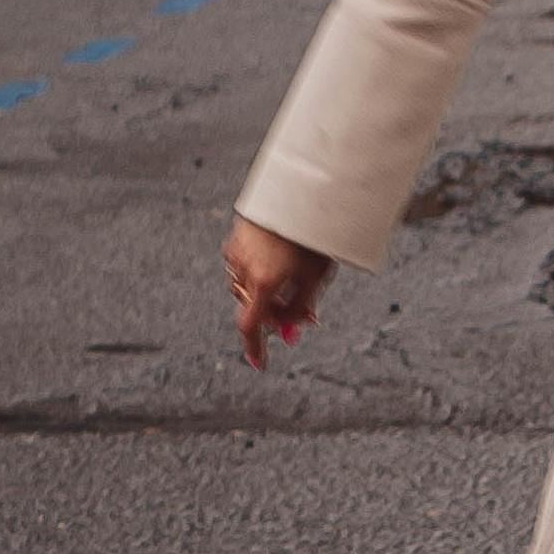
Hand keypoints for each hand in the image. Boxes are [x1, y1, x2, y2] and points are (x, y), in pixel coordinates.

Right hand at [224, 215, 334, 370]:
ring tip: (293, 282)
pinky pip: (243, 266)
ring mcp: (236, 251)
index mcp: (264, 281)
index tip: (259, 364)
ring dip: (264, 294)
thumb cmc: (314, 234)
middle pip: (252, 306)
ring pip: (245, 287)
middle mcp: (244, 268)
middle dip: (273, 315)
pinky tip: (279, 260)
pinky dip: (258, 273)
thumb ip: (302, 306)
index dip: (254, 347)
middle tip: (299, 316)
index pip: (250, 325)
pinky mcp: (235, 237)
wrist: (302, 190)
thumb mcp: (317, 275)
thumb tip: (291, 329)